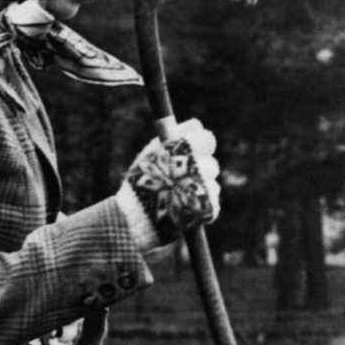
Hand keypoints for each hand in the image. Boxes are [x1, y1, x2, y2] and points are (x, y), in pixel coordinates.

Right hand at [125, 117, 219, 241]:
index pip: (208, 140)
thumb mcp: (151, 154)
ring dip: (199, 192)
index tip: (194, 153)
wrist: (132, 220)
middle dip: (199, 173)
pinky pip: (212, 205)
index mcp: (183, 149)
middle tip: (181, 182)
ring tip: (178, 200)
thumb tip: (197, 124)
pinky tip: (184, 211)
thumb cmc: (139, 184)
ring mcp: (203, 190)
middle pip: (212, 165)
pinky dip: (200, 208)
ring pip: (213, 187)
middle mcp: (196, 166)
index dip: (202, 146)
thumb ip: (175, 136)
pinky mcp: (207, 211)